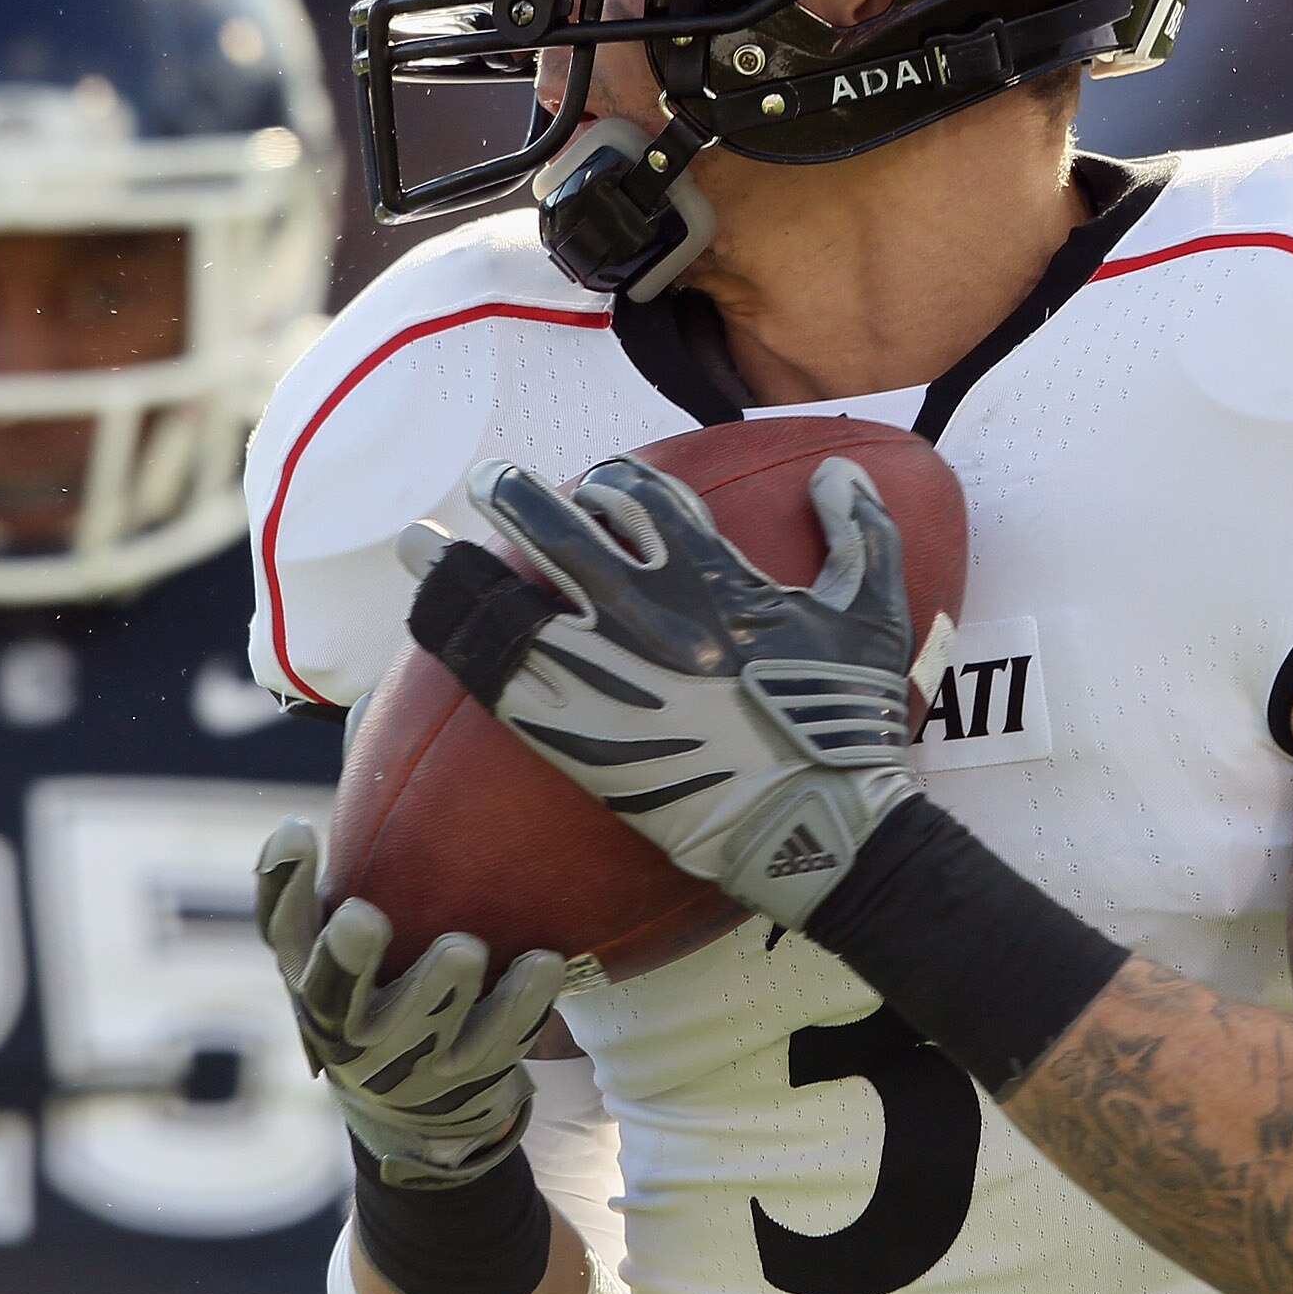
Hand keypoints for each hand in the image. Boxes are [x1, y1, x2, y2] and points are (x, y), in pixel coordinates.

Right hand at [255, 818, 564, 1188]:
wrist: (421, 1108)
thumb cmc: (391, 978)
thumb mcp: (369, 921)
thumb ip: (376, 832)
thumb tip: (388, 701)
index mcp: (311, 970)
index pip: (281, 927)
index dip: (281, 882)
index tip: (296, 828)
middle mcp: (344, 1018)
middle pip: (332, 990)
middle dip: (348, 959)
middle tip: (364, 921)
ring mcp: (403, 1058)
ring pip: (418, 1021)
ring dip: (439, 984)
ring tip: (461, 949)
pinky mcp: (464, 1080)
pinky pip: (496, 1041)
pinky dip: (520, 1004)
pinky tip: (543, 963)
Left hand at [403, 453, 916, 927]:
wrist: (811, 823)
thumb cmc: (845, 720)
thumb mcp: (873, 613)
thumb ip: (862, 531)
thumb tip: (837, 470)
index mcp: (710, 576)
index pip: (640, 497)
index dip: (613, 482)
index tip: (599, 489)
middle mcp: (645, 614)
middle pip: (556, 530)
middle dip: (517, 497)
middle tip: (494, 482)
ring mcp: (602, 677)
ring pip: (507, 601)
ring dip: (457, 567)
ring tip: (419, 546)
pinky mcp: (575, 739)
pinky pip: (496, 681)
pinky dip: (458, 644)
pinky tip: (430, 623)